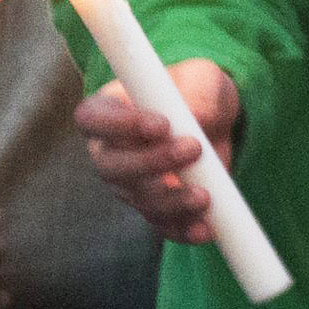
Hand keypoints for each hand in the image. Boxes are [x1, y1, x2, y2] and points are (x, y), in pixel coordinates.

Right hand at [79, 59, 239, 243]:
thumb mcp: (203, 79)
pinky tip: (206, 228)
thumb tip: (196, 116)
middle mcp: (110, 150)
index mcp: (109, 109)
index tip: (160, 124)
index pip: (92, 119)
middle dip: (150, 163)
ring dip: (170, 201)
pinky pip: (161, 224)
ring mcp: (129, 184)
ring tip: (204, 195)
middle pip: (110, 167)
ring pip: (137, 199)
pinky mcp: (154, 207)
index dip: (118, 125)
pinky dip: (183, 229)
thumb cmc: (198, 90)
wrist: (217, 122)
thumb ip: (198, 93)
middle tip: (193, 148)